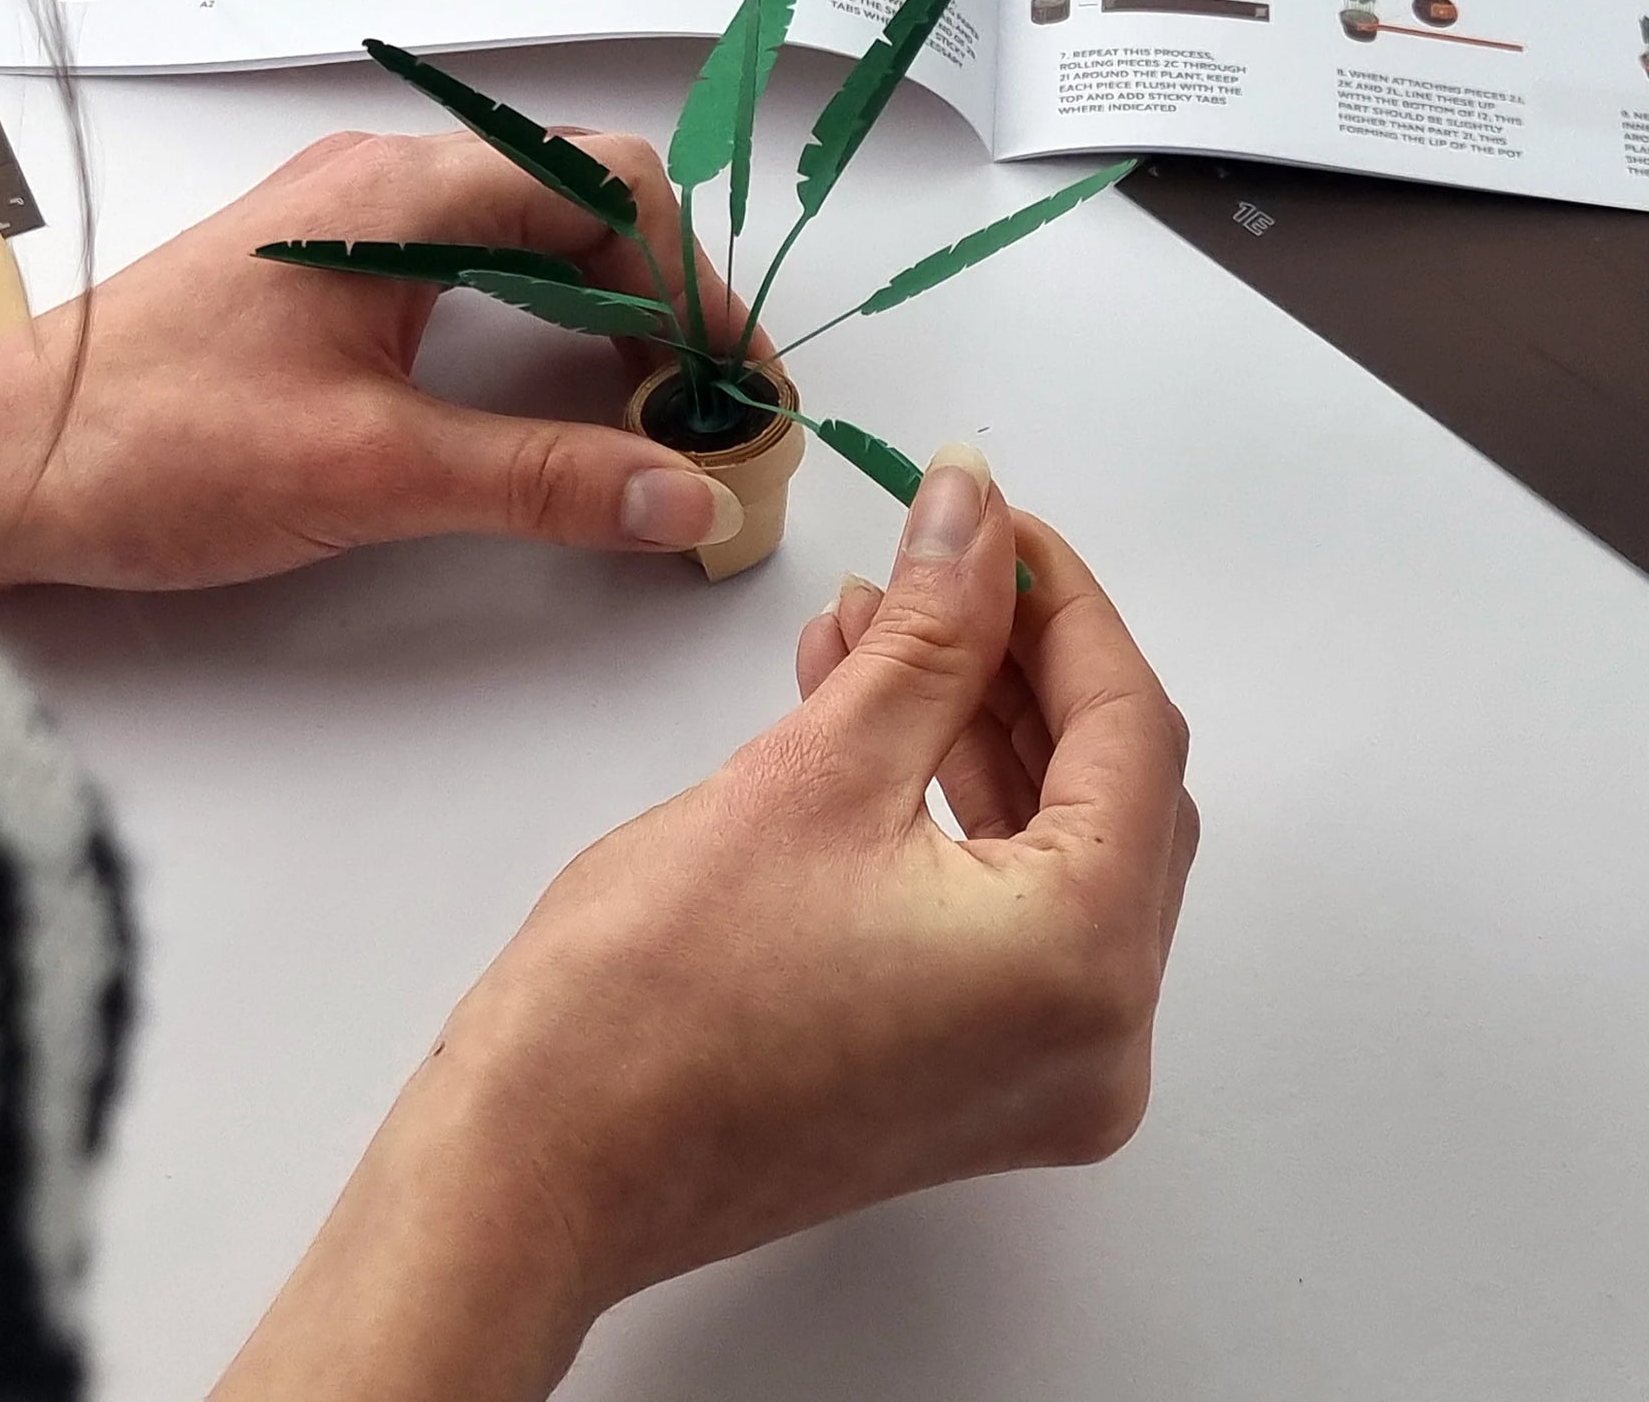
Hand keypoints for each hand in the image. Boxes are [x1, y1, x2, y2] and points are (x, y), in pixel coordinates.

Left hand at [0, 129, 756, 591]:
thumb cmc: (157, 447)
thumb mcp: (373, 472)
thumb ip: (545, 481)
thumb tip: (687, 499)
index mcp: (404, 194)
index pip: (609, 190)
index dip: (695, 282)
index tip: (733, 382)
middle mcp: (385, 183)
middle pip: (581, 201)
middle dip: (664, 295)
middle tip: (705, 405)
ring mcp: (350, 224)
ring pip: (527, 236)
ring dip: (604, 311)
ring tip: (648, 410)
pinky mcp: (323, 276)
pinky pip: (472, 270)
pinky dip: (539, 323)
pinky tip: (550, 395)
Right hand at [215, 456, 1196, 1401]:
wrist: (543, 1162)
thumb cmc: (653, 1001)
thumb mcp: (817, 771)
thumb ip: (931, 628)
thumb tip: (975, 513)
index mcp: (1083, 966)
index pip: (1130, 733)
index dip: (1065, 604)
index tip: (1001, 522)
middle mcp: (1095, 1041)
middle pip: (1106, 791)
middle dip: (1022, 659)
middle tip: (951, 559)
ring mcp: (1035, 1072)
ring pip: (1049, 844)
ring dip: (974, 722)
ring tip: (883, 620)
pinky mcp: (970, 1078)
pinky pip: (997, 906)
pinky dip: (945, 806)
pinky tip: (868, 712)